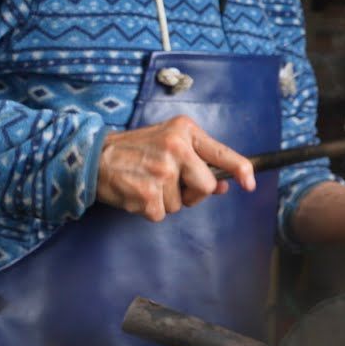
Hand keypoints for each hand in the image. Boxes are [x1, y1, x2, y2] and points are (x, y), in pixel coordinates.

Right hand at [95, 116, 254, 220]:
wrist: (95, 157)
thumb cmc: (136, 150)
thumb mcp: (170, 142)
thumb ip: (198, 160)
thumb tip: (223, 186)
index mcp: (185, 131)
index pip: (222, 153)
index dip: (241, 169)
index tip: (249, 183)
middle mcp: (176, 148)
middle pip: (207, 186)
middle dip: (193, 192)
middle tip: (172, 183)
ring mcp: (162, 171)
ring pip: (182, 204)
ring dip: (166, 200)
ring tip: (148, 182)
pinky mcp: (147, 193)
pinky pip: (161, 214)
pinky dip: (150, 209)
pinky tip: (138, 192)